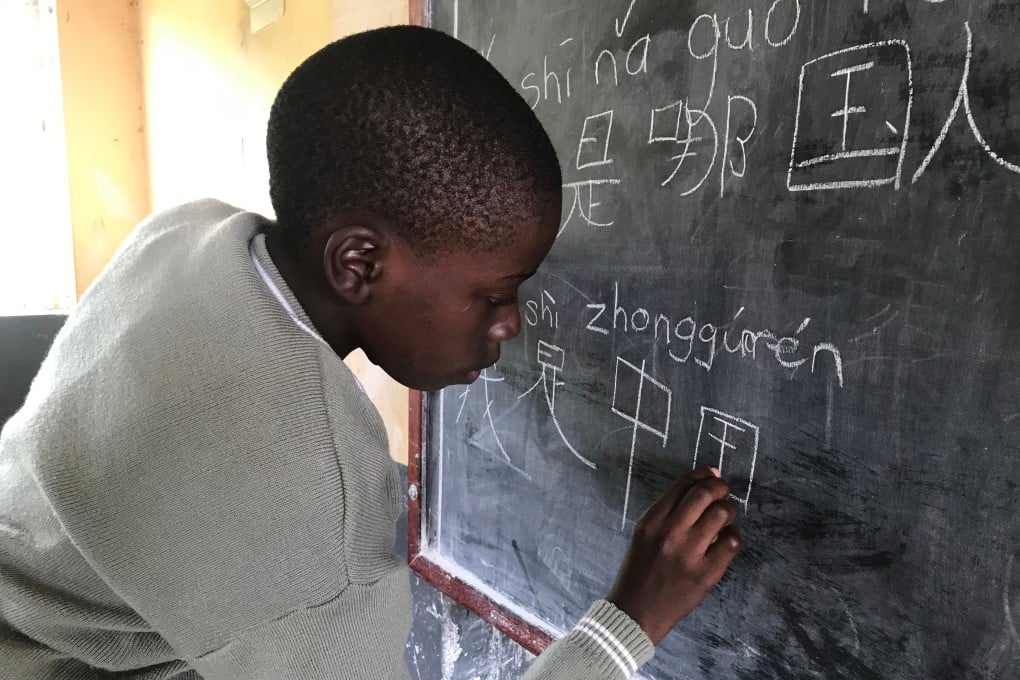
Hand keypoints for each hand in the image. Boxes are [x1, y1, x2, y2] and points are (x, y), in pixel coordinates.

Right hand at [606, 467, 740, 643]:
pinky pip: (731, 543)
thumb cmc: (640, 569)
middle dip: (720, 488)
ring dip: (728, 510)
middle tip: (723, 493)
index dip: (703, 475)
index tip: (712, 475)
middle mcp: (670, 533)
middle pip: (704, 494)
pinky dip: (732, 537)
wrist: (636, 611)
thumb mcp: (645, 533)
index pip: (683, 485)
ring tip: (724, 518)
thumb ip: (669, 511)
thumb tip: (703, 481)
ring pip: (721, 514)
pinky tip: (725, 541)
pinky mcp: (706, 574)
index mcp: (652, 521)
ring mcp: (689, 554)